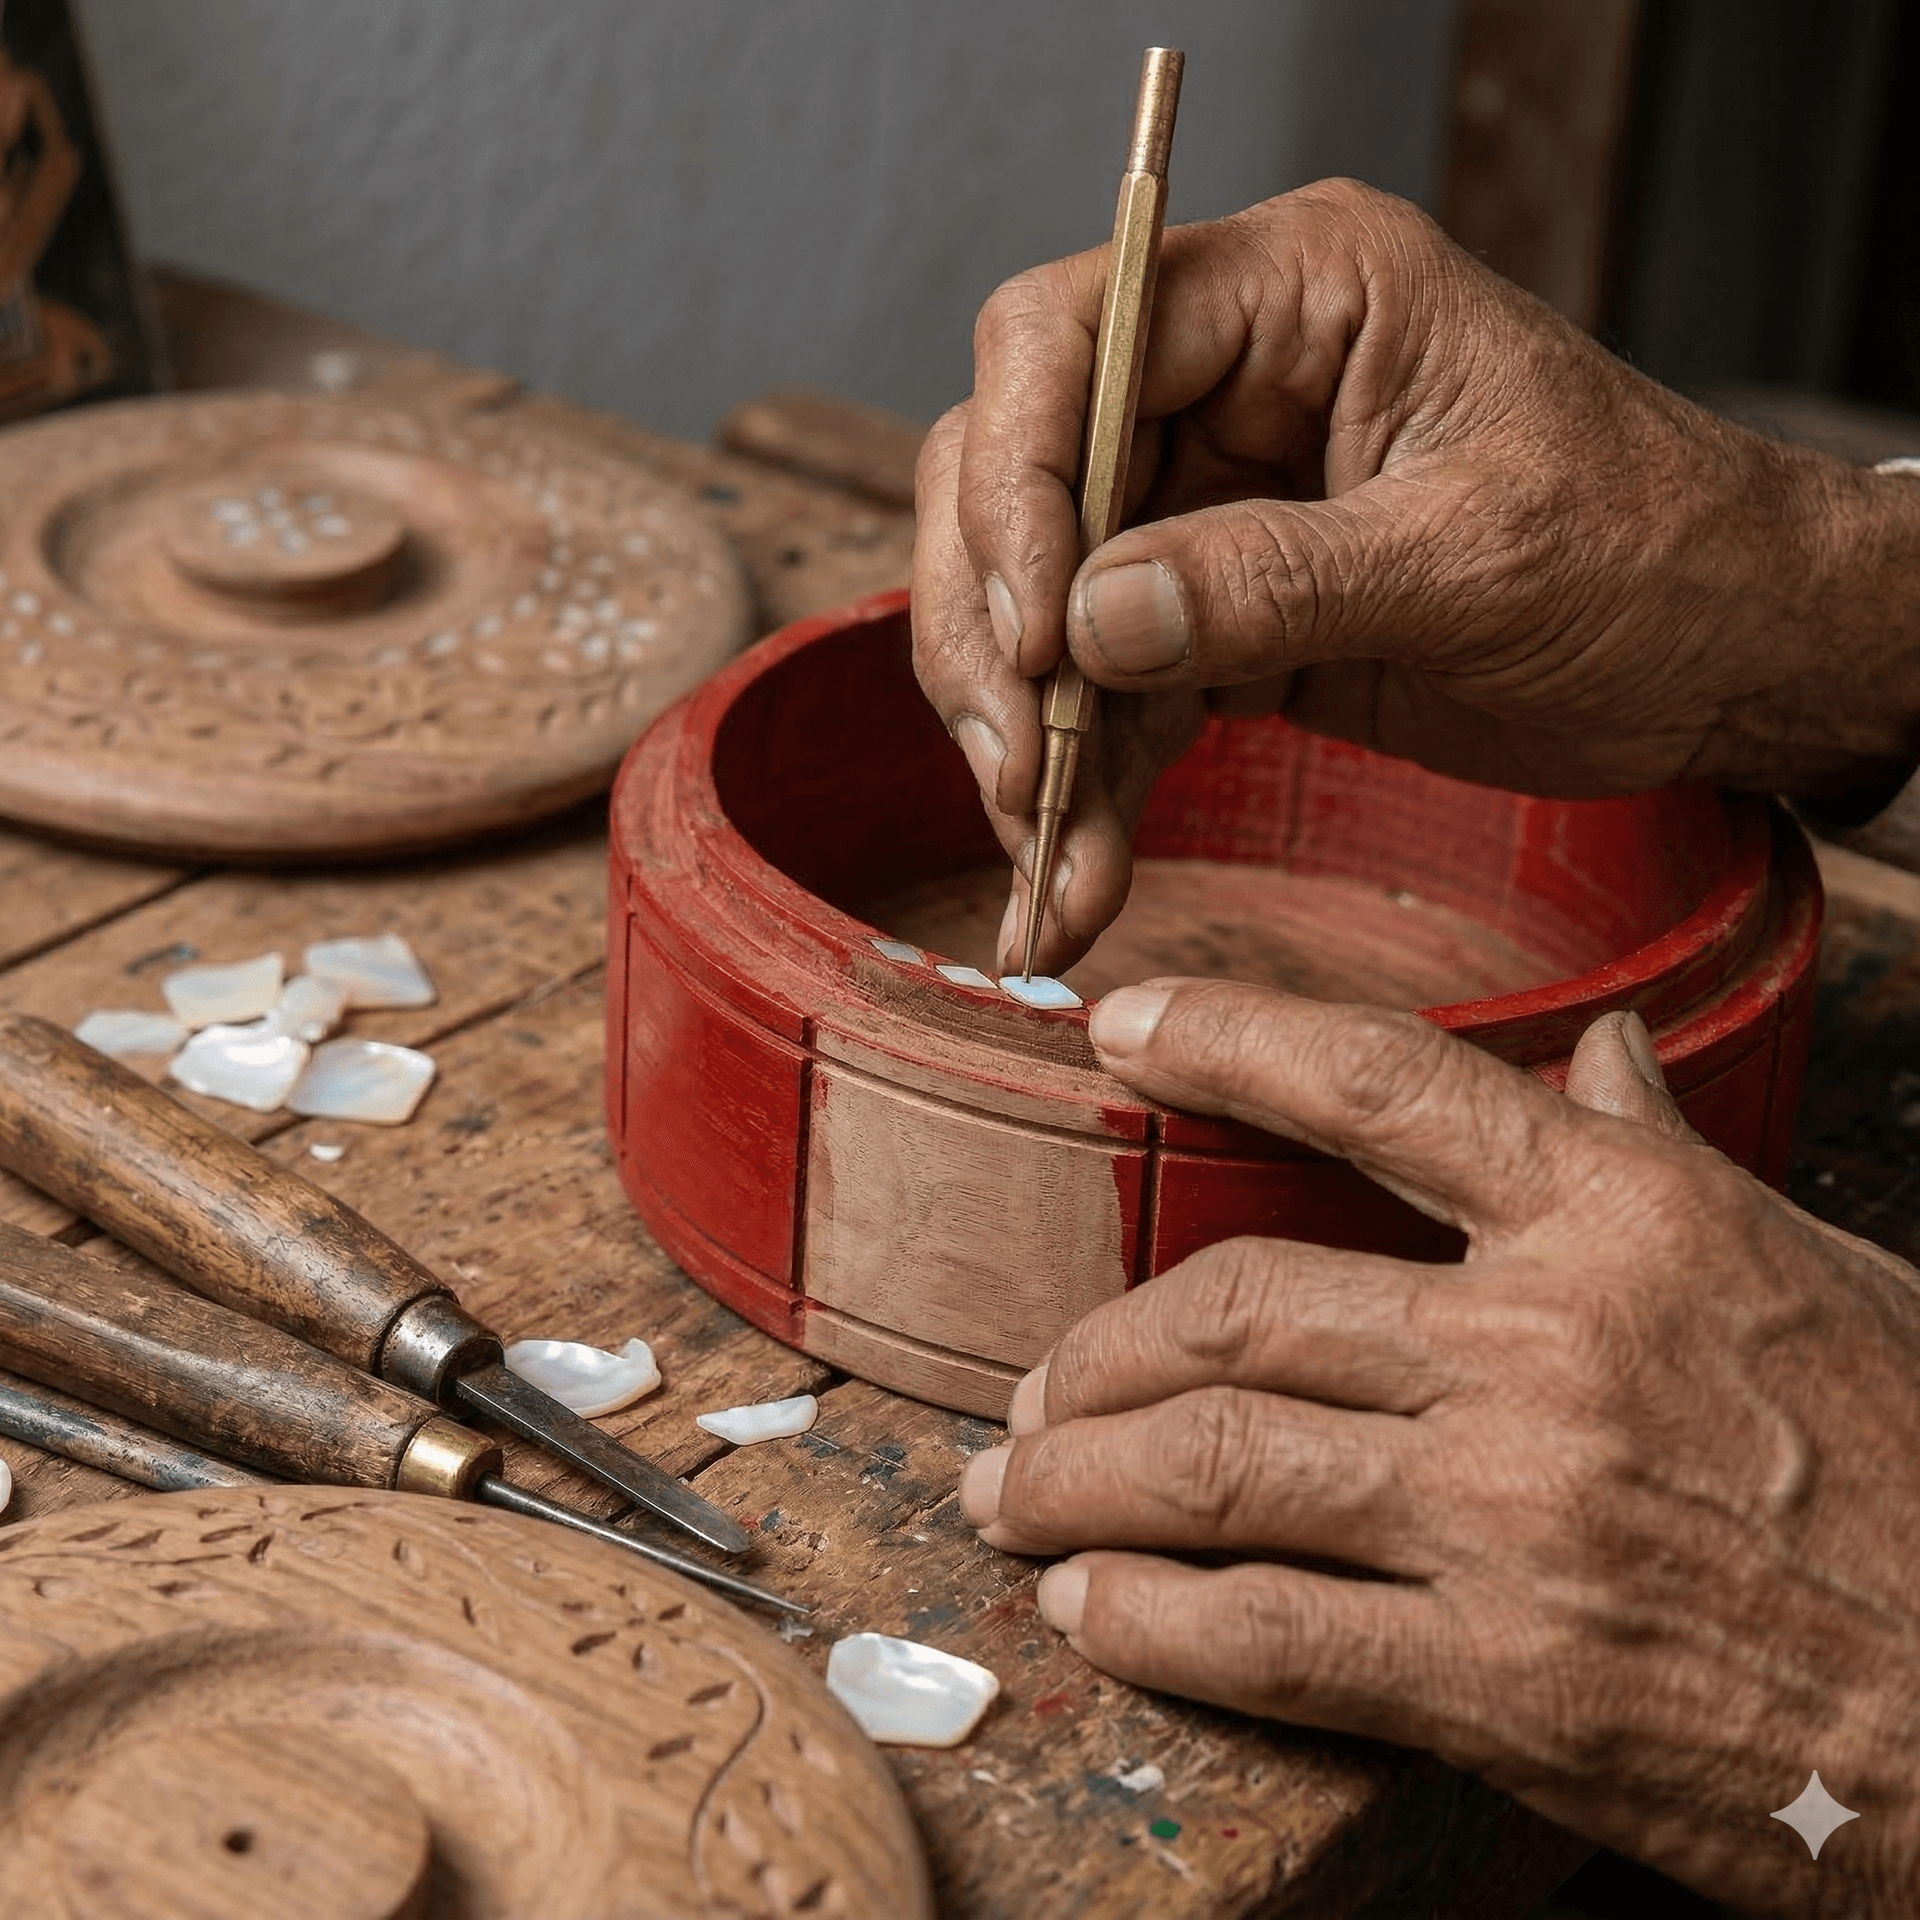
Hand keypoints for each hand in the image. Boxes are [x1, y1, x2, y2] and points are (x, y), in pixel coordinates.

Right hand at [912, 178, 1919, 974]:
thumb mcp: (1476, 560)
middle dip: (997, 636)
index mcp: (1303, 294)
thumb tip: (1088, 624)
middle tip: (1022, 775)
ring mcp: (1212, 504)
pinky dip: (1085, 788)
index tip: (1043, 634)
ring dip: (1027, 740)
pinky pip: (1107, 695)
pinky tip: (1079, 875)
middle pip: (1014, 477)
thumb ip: (1277, 581)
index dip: (1019, 481)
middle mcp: (1230, 383)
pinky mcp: (1216, 617)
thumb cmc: (1654, 556)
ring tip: (1050, 862)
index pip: (1069, 338)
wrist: (1726, 658)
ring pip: (1039, 603)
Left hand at [957, 982, 1919, 1914]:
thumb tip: (1597, 1051)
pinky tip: (1093, 1607)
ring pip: (1217, 1461)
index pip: (1379, 1084)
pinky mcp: (1508, 1681)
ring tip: (1013, 1493)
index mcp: (1624, 1220)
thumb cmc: (1917, 1468)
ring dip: (1078, 1477)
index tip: (1119, 1020)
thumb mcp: (1805, 1268)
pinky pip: (1270, 1633)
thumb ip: (1659, 1156)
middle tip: (1033, 1386)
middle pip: (1239, 1305)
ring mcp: (1518, 1513)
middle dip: (1099, 1348)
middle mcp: (1548, 1346)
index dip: (1227, 1036)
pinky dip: (1150, 1618)